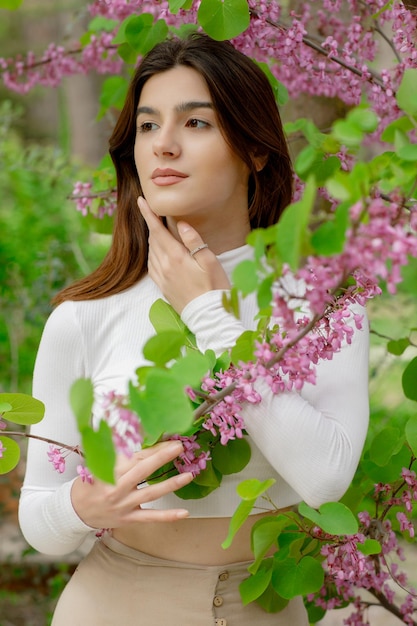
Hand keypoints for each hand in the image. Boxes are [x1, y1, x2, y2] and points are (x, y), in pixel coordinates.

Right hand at [70, 441, 192, 528]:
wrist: (74, 511)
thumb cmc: (88, 484)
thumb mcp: (96, 463)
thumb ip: (113, 448)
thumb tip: (125, 429)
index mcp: (109, 470)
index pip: (135, 455)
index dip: (153, 447)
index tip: (168, 438)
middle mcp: (117, 487)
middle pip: (143, 469)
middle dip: (162, 457)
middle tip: (179, 447)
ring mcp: (124, 504)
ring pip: (151, 493)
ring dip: (171, 484)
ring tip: (188, 475)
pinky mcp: (129, 519)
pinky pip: (150, 517)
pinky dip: (168, 516)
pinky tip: (184, 513)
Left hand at [138, 197, 229, 312]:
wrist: (208, 316)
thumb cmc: (214, 288)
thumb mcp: (210, 261)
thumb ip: (194, 241)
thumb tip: (180, 224)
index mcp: (176, 257)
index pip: (157, 230)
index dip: (148, 214)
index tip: (140, 201)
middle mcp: (164, 266)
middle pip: (153, 239)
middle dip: (153, 224)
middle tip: (155, 212)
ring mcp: (162, 278)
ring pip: (151, 252)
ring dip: (153, 239)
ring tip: (160, 231)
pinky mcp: (162, 287)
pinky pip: (152, 266)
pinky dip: (153, 254)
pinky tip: (159, 253)